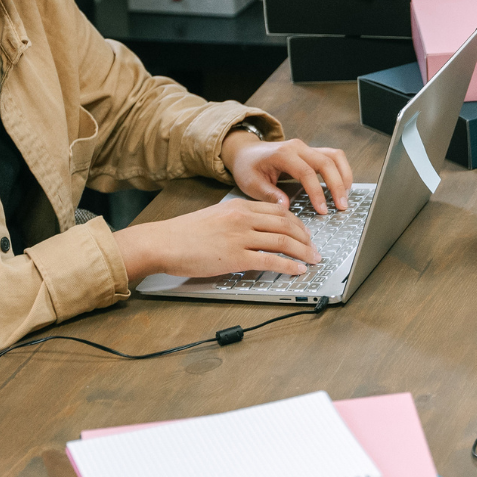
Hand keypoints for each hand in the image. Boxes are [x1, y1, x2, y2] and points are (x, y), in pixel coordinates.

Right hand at [114, 197, 321, 284]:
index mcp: (238, 206)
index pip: (278, 211)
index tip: (305, 233)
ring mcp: (240, 237)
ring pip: (283, 241)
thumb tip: (255, 232)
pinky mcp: (235, 257)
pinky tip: (297, 270)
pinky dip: (288, 266)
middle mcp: (242, 218)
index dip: (297, 223)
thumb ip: (236, 221)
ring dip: (303, 252)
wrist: (163, 242)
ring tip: (312, 260)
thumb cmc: (183, 234)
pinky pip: (270, 260)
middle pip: (286, 224)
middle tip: (314, 249)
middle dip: (305, 238)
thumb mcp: (215, 217)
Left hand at [221, 133, 352, 213]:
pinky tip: (343, 186)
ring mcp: (306, 147)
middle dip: (337, 185)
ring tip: (346, 196)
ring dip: (344, 175)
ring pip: (334, 156)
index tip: (322, 210)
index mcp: (282, 154)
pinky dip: (341, 170)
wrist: (245, 152)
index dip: (317, 192)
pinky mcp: (311, 151)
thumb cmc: (247, 167)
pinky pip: (332, 156)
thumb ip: (269, 195)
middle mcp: (297, 147)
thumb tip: (286, 207)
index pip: (306, 172)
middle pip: (326, 162)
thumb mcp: (251, 184)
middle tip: (342, 206)